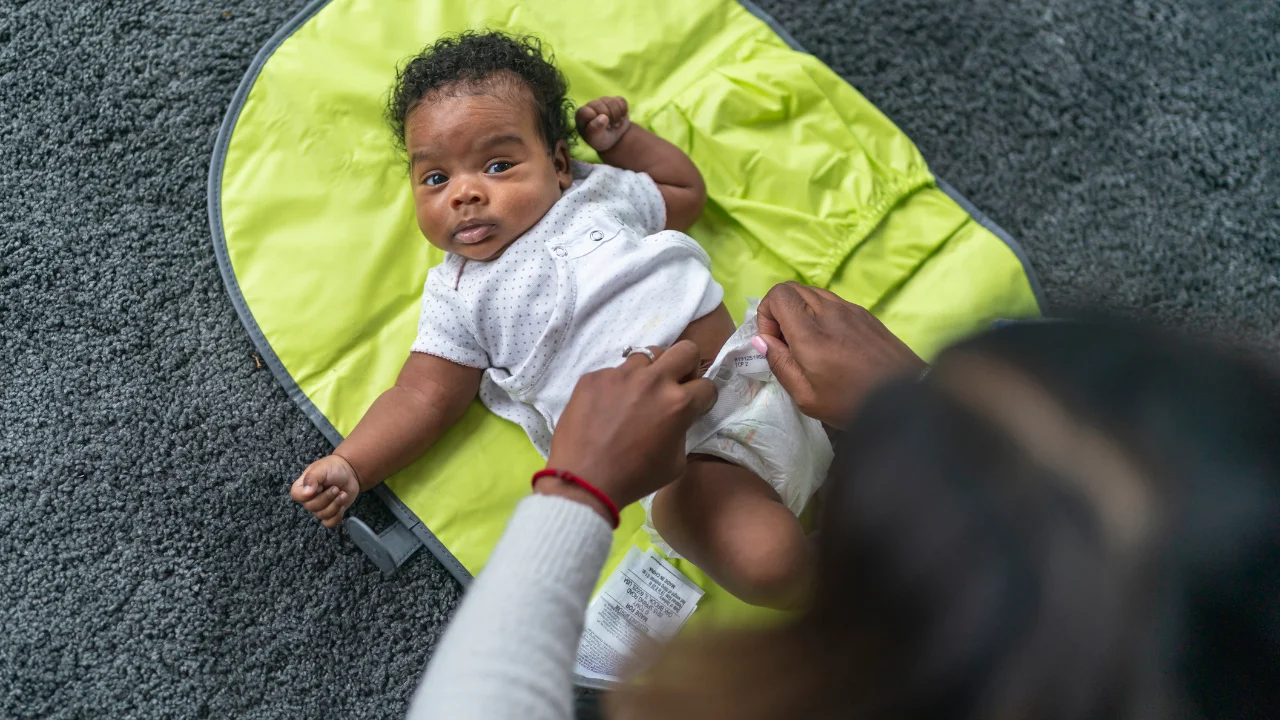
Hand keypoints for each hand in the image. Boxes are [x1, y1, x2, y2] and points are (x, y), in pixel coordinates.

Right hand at [290, 454, 360, 528]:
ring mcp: (319, 508)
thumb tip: (306, 493)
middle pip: (311, 507)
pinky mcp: (330, 514)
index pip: (296, 496)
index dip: (307, 494)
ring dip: (335, 504)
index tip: (320, 487)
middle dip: (327, 498)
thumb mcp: (321, 469)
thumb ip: (312, 478)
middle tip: (335, 488)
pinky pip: (329, 523)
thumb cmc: (333, 468)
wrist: (349, 472)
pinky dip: (337, 516)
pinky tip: (342, 505)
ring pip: (322, 515)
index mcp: (302, 487)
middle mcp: (308, 499)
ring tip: (342, 494)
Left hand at [543, 341, 716, 517]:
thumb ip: (682, 430)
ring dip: (649, 373)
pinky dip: (616, 387)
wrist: (584, 481)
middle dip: (687, 367)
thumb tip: (677, 417)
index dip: (703, 398)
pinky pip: (614, 372)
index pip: (707, 385)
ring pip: (647, 356)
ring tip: (635, 396)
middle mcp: (653, 380)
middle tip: (674, 386)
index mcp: (678, 403)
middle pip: (686, 350)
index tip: (695, 407)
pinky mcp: (594, 377)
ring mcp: (621, 374)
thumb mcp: (675, 462)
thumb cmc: (634, 477)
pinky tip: (606, 408)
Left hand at [575, 96, 631, 152]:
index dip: (595, 121)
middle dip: (608, 119)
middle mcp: (591, 105)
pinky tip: (619, 118)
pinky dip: (623, 112)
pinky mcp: (615, 99)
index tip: (599, 130)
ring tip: (614, 124)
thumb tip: (603, 117)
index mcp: (582, 114)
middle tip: (609, 128)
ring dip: (616, 116)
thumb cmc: (601, 139)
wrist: (615, 139)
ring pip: (612, 103)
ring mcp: (603, 100)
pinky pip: (621, 102)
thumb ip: (594, 130)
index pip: (586, 112)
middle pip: (600, 106)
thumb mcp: (595, 139)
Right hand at [754, 282, 925, 428]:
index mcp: (811, 334)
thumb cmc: (852, 404)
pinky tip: (831, 342)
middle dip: (780, 311)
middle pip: (792, 288)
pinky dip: (820, 313)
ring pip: (812, 292)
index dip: (766, 315)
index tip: (775, 342)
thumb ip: (780, 364)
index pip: (778, 295)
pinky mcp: (865, 313)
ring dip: (800, 311)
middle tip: (788, 342)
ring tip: (809, 343)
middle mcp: (829, 312)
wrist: (907, 399)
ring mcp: (850, 309)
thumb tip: (762, 340)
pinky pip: (832, 301)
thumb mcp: (807, 397)